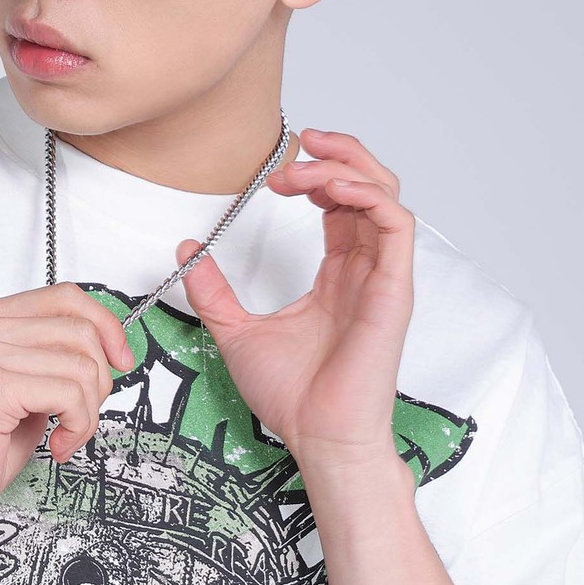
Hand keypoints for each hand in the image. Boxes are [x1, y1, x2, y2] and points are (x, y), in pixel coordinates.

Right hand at [0, 281, 133, 546]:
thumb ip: (54, 362)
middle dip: (99, 382)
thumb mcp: (23, 393)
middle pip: (81, 330)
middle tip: (79, 418)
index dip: (106, 327)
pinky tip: (57, 446)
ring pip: (82, 364)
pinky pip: (69, 393)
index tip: (119, 362)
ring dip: (87, 411)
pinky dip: (78, 426)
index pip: (66, 297)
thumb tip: (108, 351)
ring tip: (64, 436)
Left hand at [176, 127, 414, 472]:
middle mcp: (365, 271)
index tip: (276, 178)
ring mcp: (382, 278)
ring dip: (347, 167)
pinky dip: (367, 194)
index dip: (313, 175)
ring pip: (384, 194)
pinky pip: (395, 223)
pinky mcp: (394, 290)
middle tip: (297, 146)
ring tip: (304, 167)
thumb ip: (215, 293)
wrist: (319, 437)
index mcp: (338, 276)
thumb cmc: (294, 398)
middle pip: (367, 186)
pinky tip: (331, 189)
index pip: (339, 205)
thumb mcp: (237, 332)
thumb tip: (188, 254)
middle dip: (335, 155)